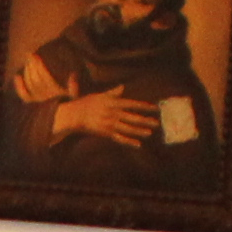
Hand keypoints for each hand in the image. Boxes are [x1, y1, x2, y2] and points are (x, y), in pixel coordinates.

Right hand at [46, 90, 162, 148]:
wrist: (74, 115)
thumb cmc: (86, 103)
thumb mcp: (100, 96)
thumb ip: (113, 93)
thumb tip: (122, 87)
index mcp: (113, 103)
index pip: (132, 104)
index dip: (143, 106)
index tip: (154, 108)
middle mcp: (113, 113)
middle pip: (132, 117)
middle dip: (145, 120)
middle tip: (156, 122)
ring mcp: (110, 124)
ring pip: (128, 128)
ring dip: (139, 131)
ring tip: (149, 133)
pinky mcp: (106, 133)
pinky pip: (119, 138)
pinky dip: (129, 142)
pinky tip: (138, 144)